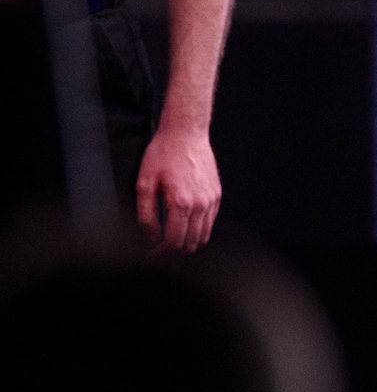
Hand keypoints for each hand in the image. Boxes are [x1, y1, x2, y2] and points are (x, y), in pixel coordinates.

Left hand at [135, 122, 221, 252]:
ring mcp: (211, 199)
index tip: (150, 258)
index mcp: (181, 202)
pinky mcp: (216, 194)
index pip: (174, 242)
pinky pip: (210, 222)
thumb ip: (146, 216)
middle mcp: (200, 203)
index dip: (161, 256)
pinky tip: (184, 229)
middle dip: (174, 256)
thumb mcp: (144, 184)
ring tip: (171, 247)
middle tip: (159, 257)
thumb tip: (152, 237)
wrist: (186, 133)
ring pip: (203, 236)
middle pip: (191, 244)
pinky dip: (198, 232)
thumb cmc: (163, 154)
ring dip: (187, 246)